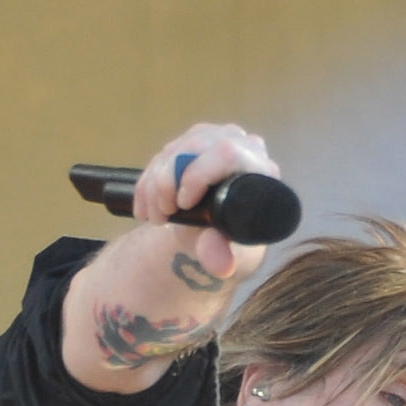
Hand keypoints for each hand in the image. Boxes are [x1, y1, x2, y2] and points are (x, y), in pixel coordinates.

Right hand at [130, 121, 279, 288]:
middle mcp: (241, 144)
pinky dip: (146, 185)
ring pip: (173, 151)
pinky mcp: (191, 142)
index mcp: (261, 169)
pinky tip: (144, 211)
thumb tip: (220, 266)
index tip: (182, 205)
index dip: (197, 175)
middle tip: (162, 217)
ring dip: (154, 187)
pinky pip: (161, 156)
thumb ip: (221, 253)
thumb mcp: (228, 250)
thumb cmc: (232, 238)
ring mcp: (214, 139)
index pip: (227, 153)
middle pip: (194, 147)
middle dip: (168, 182)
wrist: (217, 234)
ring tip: (156, 220)